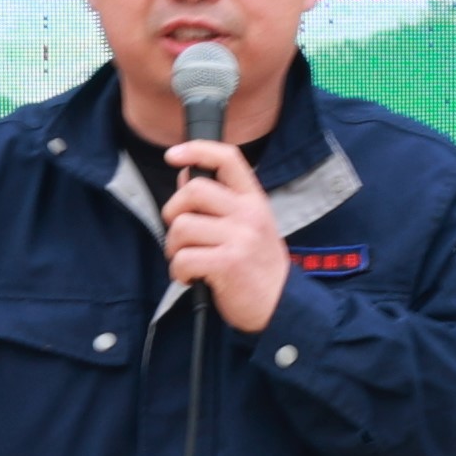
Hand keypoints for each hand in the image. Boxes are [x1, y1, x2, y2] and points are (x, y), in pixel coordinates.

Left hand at [164, 137, 288, 334]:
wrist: (281, 306)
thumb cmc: (257, 267)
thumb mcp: (248, 225)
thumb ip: (219, 201)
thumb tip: (184, 175)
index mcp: (254, 199)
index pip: (227, 158)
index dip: (197, 150)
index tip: (173, 156)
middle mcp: (249, 213)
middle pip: (193, 190)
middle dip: (173, 212)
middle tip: (181, 234)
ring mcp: (240, 237)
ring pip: (181, 226)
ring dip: (175, 248)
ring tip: (190, 261)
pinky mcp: (228, 263)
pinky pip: (183, 258)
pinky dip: (179, 272)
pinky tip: (193, 278)